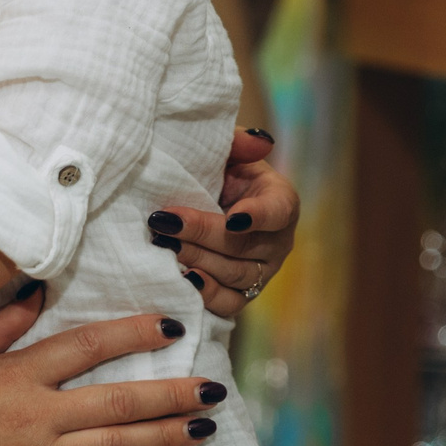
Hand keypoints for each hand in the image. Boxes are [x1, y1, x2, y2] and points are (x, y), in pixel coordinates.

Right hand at [0, 294, 218, 445]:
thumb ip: (1, 324)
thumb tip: (38, 290)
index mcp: (17, 375)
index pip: (87, 346)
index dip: (133, 333)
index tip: (171, 325)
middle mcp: (36, 416)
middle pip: (118, 401)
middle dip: (171, 393)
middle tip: (213, 387)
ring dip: (168, 435)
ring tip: (205, 426)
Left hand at [151, 128, 300, 316]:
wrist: (199, 201)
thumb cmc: (216, 171)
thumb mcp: (225, 152)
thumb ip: (238, 142)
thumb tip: (261, 141)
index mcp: (280, 202)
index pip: (278, 211)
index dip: (257, 216)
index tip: (233, 218)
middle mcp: (277, 241)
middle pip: (245, 245)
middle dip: (202, 235)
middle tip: (164, 224)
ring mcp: (261, 271)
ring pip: (234, 275)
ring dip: (197, 260)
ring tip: (164, 246)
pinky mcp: (241, 294)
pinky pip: (229, 304)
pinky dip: (205, 295)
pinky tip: (179, 280)